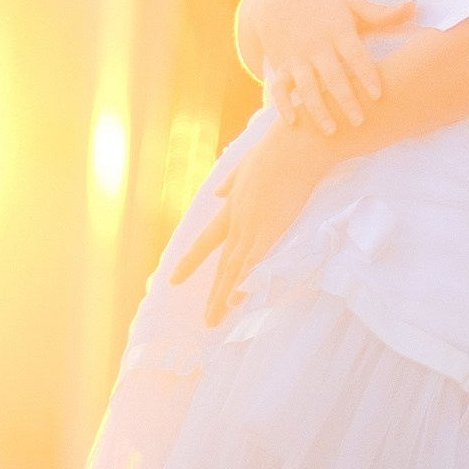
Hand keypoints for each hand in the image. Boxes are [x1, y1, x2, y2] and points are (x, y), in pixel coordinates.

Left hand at [167, 120, 337, 326]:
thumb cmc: (276, 150)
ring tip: (214, 321)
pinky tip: (236, 302)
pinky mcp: (270, 232)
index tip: (174, 279)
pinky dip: (244, 284)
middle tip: (206, 319)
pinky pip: (254, 265)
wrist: (295, 147)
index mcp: (232, 208)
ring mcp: (252, 229)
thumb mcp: (246, 164)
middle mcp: (238, 223)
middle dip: (213, 293)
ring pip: (234, 271)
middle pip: (222, 266)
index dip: (191, 262)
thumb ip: (231, 181)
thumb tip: (218, 191)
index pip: (206, 241)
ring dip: (224, 297)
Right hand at [248, 0, 416, 135]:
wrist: (276, 2)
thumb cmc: (323, 6)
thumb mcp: (351, 4)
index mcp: (338, 31)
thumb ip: (382, 13)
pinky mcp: (280, 68)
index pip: (354, 54)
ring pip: (305, 87)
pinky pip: (278, 89)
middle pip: (331, 76)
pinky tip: (294, 122)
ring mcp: (296, 59)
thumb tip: (414, 7)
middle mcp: (316, 46)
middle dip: (344, 99)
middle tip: (359, 121)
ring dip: (317, 109)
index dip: (366, 74)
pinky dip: (283, 105)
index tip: (378, 94)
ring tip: (331, 131)